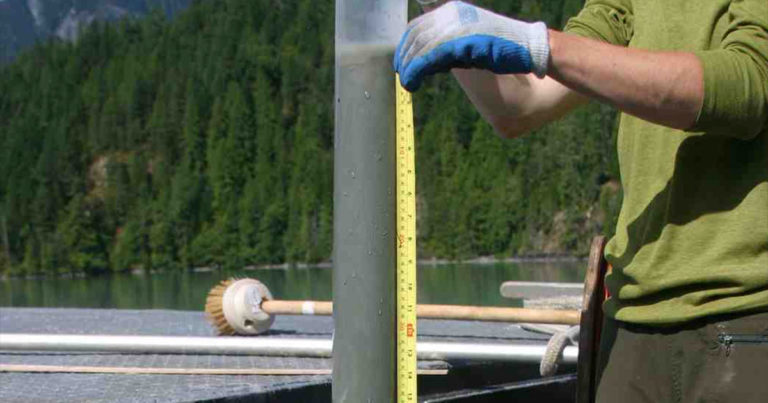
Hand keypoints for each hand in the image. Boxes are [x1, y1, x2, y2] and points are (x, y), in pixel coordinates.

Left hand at [394, 1, 549, 91]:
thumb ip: (446, 48)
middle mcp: (451, 14)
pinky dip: (417, 70)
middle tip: (402, 76)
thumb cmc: (498, 48)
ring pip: (420, 47)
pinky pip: (430, 56)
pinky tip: (413, 82)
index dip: (405, 46)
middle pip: (415, 36)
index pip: (417, 26)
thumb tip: (423, 63)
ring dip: (409, 68)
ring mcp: (456, 26)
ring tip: (407, 84)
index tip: (401, 64)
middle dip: (404, 58)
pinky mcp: (460, 41)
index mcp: (452, 10)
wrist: (526, 47)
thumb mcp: (467, 43)